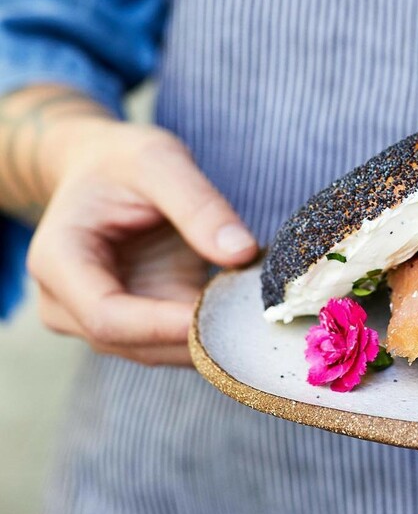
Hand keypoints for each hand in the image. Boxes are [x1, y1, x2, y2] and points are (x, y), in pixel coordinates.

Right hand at [27, 118, 256, 364]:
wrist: (101, 170)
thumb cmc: (122, 161)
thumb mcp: (160, 161)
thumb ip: (198, 205)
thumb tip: (242, 252)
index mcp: (59, 261)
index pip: (107, 316)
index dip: (165, 325)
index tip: (224, 317)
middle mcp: (69, 305)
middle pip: (138, 345)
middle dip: (200, 337)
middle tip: (262, 319)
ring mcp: (102, 323)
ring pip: (163, 352)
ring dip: (212, 340)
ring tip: (262, 313)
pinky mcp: (138, 327)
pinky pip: (179, 343)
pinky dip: (216, 333)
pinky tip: (250, 314)